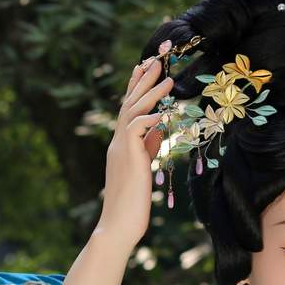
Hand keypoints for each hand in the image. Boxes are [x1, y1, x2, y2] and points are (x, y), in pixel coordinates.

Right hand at [95, 57, 173, 247]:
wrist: (118, 225)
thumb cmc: (131, 205)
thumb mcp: (143, 170)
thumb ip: (147, 148)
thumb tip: (157, 130)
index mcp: (120, 146)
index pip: (128, 110)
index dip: (136, 88)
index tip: (144, 69)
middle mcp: (116, 143)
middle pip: (129, 104)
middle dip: (143, 81)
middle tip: (155, 59)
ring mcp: (120, 149)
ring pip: (133, 111)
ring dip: (150, 92)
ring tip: (167, 76)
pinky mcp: (127, 156)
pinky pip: (136, 128)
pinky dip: (149, 117)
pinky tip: (161, 111)